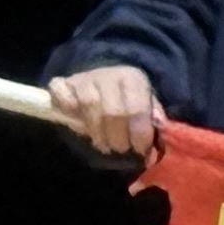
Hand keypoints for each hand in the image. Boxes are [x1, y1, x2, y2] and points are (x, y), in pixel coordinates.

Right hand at [46, 65, 161, 164]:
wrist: (103, 74)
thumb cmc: (127, 94)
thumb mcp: (146, 100)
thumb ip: (153, 114)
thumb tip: (159, 126)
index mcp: (132, 77)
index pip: (136, 109)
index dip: (139, 133)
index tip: (140, 149)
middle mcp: (108, 75)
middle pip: (112, 112)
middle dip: (118, 137)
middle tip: (121, 149)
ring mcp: (84, 78)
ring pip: (89, 108)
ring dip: (98, 133)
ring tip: (105, 145)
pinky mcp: (63, 83)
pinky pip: (64, 101)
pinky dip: (70, 115)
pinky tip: (81, 126)